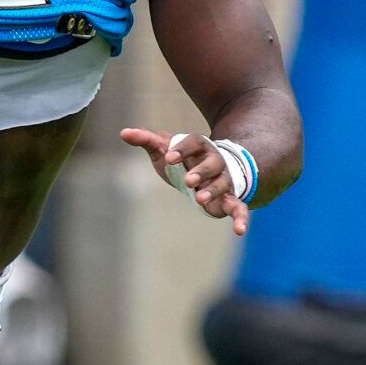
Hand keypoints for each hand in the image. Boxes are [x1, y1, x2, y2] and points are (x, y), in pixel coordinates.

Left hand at [118, 127, 250, 235]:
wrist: (203, 174)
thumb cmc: (181, 160)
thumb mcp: (163, 149)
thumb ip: (146, 140)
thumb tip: (124, 133)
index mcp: (199, 147)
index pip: (194, 142)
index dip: (183, 149)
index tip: (169, 157)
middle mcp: (215, 162)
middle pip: (213, 163)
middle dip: (201, 171)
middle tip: (188, 181)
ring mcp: (223, 180)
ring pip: (223, 183)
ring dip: (213, 191)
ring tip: (199, 198)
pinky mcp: (228, 200)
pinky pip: (239, 208)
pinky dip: (241, 218)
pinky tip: (239, 231)